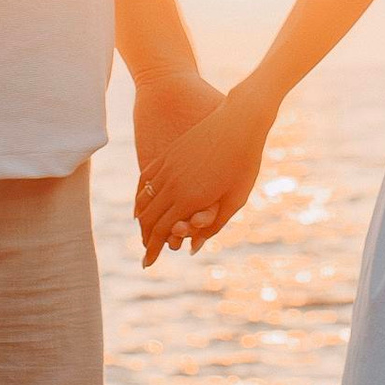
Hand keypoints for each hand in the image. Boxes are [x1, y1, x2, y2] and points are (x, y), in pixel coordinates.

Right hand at [136, 84, 273, 264]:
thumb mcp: (235, 200)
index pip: (161, 230)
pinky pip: (145, 179)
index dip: (153, 250)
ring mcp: (167, 167)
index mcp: (188, 198)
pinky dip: (139, 196)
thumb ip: (213, 226)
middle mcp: (172, 184)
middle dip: (146, 238)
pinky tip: (140, 205)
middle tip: (146, 253)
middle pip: (148, 218)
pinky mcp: (168, 154)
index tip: (148, 264)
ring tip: (144, 232)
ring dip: (141, 219)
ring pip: (144, 199)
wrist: (241, 121)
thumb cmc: (245, 163)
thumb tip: (193, 248)